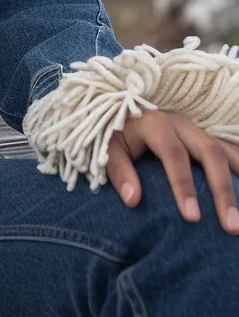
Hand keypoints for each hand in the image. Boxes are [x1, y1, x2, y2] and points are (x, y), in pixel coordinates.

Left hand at [106, 109, 238, 234]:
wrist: (129, 111)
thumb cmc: (120, 135)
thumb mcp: (110, 148)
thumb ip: (119, 171)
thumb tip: (133, 200)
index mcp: (156, 124)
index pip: (174, 155)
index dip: (183, 185)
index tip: (192, 218)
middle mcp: (183, 124)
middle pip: (210, 153)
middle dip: (223, 190)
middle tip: (231, 226)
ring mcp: (200, 130)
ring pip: (226, 152)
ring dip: (238, 183)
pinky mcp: (210, 137)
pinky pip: (231, 151)